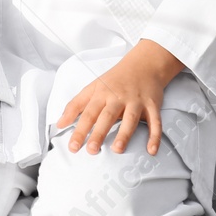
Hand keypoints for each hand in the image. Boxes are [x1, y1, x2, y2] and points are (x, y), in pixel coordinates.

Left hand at [55, 39, 183, 155]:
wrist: (143, 64)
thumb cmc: (115, 80)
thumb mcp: (92, 88)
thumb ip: (75, 105)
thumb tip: (59, 123)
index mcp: (101, 93)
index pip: (87, 113)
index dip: (79, 130)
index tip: (73, 146)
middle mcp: (118, 97)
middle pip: (107, 116)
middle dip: (99, 133)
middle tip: (91, 150)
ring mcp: (136, 101)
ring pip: (130, 118)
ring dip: (124, 134)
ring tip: (117, 149)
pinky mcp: (152, 105)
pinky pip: (155, 122)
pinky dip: (155, 136)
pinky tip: (151, 150)